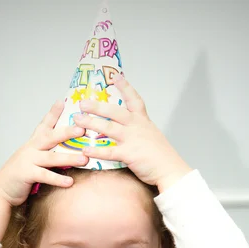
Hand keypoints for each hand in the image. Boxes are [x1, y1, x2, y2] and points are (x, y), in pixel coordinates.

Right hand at [0, 100, 88, 205]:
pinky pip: (45, 175)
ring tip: (84, 159)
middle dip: (67, 132)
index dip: (53, 113)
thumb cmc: (21, 176)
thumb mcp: (33, 160)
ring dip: (69, 158)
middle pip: (51, 137)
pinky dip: (58, 179)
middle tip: (83, 129)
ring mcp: (28, 160)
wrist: (1, 190)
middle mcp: (30, 148)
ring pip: (51, 157)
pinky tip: (70, 182)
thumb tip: (70, 153)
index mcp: (33, 143)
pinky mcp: (26, 174)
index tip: (62, 101)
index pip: (44, 125)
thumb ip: (48, 155)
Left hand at [73, 76, 192, 192]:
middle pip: (114, 112)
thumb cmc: (162, 157)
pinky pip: (109, 151)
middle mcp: (137, 126)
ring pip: (108, 128)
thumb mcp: (152, 137)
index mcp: (143, 121)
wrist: (171, 169)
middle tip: (82, 102)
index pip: (134, 99)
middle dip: (97, 106)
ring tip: (77, 120)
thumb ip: (140, 132)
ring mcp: (132, 139)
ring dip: (91, 122)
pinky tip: (85, 149)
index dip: (125, 87)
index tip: (115, 76)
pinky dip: (96, 151)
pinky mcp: (129, 154)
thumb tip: (129, 132)